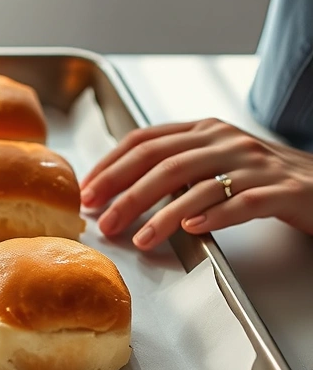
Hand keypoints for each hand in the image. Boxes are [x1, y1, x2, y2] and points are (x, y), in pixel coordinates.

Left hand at [80, 118, 312, 250]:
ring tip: (139, 238)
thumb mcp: (216, 163)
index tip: (87, 191)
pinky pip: (242, 202)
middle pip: (164, 163)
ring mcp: (256, 164)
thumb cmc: (265, 179)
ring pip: (197, 184)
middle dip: (126, 193)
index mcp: (205, 131)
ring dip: (162, 214)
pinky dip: (213, 215)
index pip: (145, 141)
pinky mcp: (283, 191)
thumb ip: (174, 169)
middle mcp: (227, 141)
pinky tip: (191, 230)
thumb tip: (116, 190)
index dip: (111, 165)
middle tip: (103, 220)